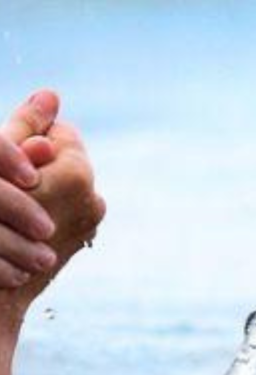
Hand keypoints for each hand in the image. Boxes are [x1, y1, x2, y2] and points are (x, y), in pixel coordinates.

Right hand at [0, 95, 105, 327]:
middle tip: (13, 178)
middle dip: (37, 166)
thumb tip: (51, 95)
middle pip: (64, 163)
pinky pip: (62, 219)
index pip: (62, 134)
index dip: (31, 138)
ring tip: (11, 204)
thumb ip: (25, 131)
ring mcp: (87, 227)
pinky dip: (38, 216)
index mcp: (76, 176)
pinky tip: (17, 227)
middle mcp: (92, 201)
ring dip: (37, 193)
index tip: (14, 156)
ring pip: (62, 191)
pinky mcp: (76, 247)